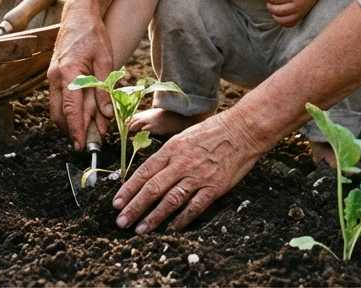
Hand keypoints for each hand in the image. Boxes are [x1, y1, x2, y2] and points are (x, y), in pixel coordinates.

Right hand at [47, 3, 114, 150]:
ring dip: (72, 122)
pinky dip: (70, 110)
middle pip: (59, 115)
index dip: (77, 131)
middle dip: (73, 131)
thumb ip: (104, 89)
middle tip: (92, 141)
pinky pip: (59, 100)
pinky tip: (87, 112)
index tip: (82, 147)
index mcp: (69, 72)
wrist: (78, 15)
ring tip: (93, 128)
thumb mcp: (105, 61)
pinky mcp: (53, 76)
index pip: (71, 110)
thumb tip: (106, 115)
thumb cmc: (94, 35)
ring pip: (57, 110)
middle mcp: (55, 77)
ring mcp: (51, 77)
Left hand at [112, 108, 267, 233]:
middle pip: (152, 188)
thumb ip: (168, 155)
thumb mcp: (184, 136)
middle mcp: (182, 163)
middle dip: (134, 207)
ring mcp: (199, 176)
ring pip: (171, 200)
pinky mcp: (215, 186)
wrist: (243, 129)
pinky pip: (195, 206)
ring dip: (154, 217)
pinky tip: (172, 228)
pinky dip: (182, 218)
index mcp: (172, 149)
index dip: (129, 189)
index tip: (117, 203)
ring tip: (141, 229)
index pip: (144, 172)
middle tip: (122, 222)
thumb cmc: (213, 131)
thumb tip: (150, 172)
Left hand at [263, 0, 321, 27]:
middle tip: (269, 1)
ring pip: (282, 20)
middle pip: (277, 10)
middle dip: (269, 6)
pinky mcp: (301, 17)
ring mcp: (300, 13)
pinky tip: (280, 14)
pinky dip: (281, 21)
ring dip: (274, 14)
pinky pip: (288, 24)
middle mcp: (298, 5)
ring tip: (274, 7)